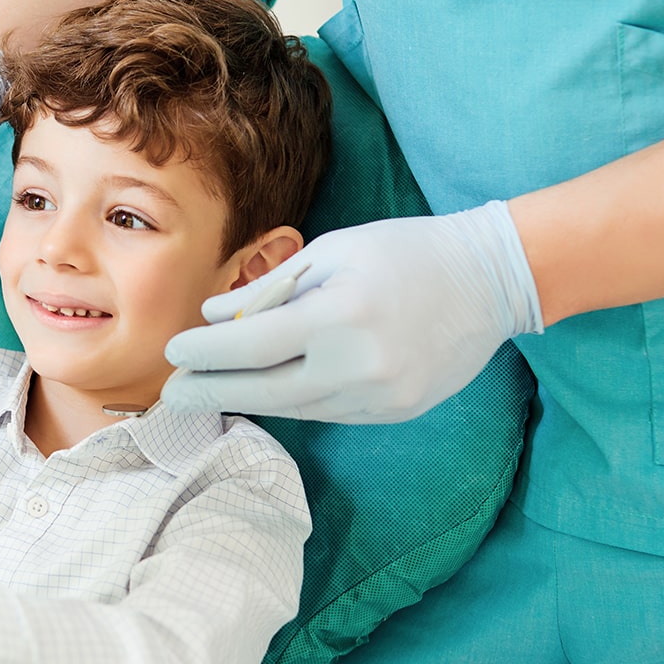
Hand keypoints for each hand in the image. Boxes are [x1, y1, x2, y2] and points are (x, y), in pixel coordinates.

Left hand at [161, 201, 542, 422]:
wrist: (491, 280)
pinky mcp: (394, 412)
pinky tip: (268, 387)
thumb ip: (270, 289)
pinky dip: (293, 399)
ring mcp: (380, 397)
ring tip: (211, 389)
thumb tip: (213, 318)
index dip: (204, 355)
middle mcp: (359, 366)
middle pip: (264, 391)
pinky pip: (327, 411)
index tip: (174, 352)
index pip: (250, 348)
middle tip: (171, 392)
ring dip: (249, 398)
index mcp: (340, 316)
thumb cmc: (405, 252)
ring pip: (295, 408)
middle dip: (211, 392)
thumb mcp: (333, 251)